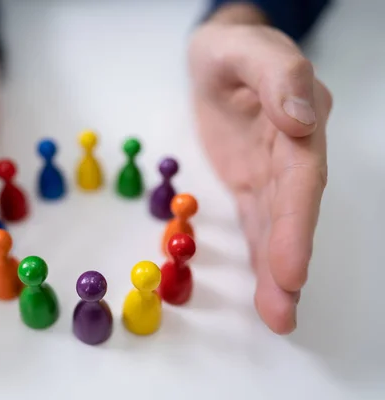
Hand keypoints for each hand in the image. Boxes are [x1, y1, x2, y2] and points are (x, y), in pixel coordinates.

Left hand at [189, 4, 331, 333]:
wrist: (216, 58)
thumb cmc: (229, 49)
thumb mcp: (243, 48)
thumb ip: (276, 75)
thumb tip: (300, 119)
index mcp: (296, 117)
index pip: (301, 176)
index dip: (296, 225)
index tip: (290, 268)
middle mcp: (292, 150)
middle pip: (294, 210)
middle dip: (290, 260)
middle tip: (283, 310)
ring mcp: (272, 169)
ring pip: (278, 224)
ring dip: (278, 271)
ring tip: (279, 316)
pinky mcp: (252, 181)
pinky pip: (258, 221)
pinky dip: (261, 255)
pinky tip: (266, 290)